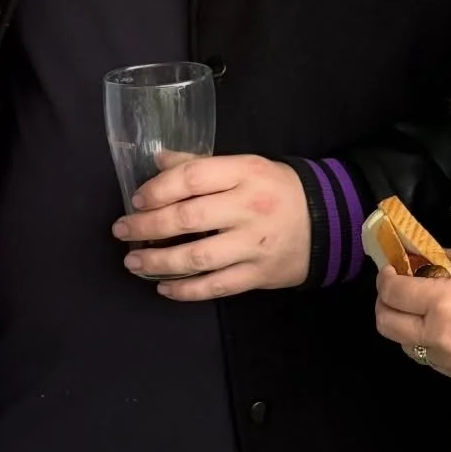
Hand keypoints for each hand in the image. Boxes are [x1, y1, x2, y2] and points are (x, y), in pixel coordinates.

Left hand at [111, 154, 310, 300]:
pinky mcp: (258, 275)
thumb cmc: (277, 189)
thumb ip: (201, 165)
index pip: (192, 177)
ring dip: (158, 261)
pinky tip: (164, 287)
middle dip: (147, 226)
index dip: (158, 189)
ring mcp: (254, 244)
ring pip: (197, 257)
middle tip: (122, 231)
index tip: (137, 199)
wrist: (328, 221)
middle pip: (188, 218)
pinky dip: (185, 290)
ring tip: (134, 261)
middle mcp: (248, 207)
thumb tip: (158, 161)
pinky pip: (215, 286)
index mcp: (244, 172)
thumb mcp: (245, 166)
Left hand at [374, 246, 450, 382]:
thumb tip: (429, 255)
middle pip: (386, 324)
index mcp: (440, 303)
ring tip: (418, 310)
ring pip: (403, 345)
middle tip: (395, 289)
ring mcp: (445, 360)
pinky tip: (439, 328)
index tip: (391, 268)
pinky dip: (423, 342)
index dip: (385, 278)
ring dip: (402, 325)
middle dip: (383, 303)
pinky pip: (427, 358)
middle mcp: (435, 335)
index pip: (392, 292)